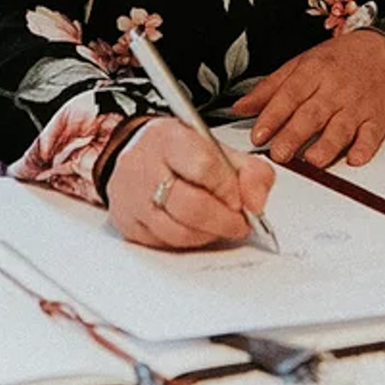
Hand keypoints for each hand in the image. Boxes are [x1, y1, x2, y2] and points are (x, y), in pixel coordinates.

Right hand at [106, 118, 273, 249]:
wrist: (132, 152)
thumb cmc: (178, 151)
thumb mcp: (218, 148)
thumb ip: (250, 171)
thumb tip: (257, 203)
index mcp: (171, 140)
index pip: (205, 167)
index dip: (230, 189)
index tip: (241, 199)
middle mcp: (146, 168)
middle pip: (192, 207)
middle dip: (225, 221)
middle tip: (239, 222)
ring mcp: (133, 198)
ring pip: (179, 233)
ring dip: (209, 235)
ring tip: (219, 224)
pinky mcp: (128, 224)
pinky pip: (165, 245)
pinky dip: (188, 242)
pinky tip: (195, 228)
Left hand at [231, 28, 384, 167]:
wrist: (383, 52)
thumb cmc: (339, 59)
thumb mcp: (301, 64)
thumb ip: (270, 88)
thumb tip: (240, 107)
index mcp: (313, 72)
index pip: (290, 94)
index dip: (273, 116)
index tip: (258, 135)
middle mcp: (334, 89)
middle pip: (312, 114)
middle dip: (295, 135)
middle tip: (279, 154)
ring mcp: (357, 104)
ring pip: (341, 127)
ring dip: (327, 146)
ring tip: (311, 161)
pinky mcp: (377, 117)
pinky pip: (372, 134)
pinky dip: (364, 148)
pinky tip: (354, 158)